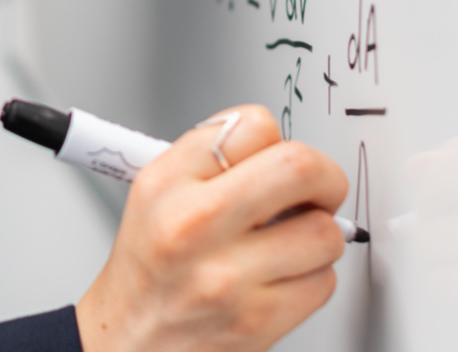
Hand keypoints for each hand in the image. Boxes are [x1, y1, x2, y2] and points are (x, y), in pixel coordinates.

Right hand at [75, 104, 348, 351]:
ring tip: (291, 238)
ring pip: (324, 232)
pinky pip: (323, 282)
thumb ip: (209, 154)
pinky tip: (282, 275)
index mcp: (168, 181)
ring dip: (319, 233)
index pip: (253, 126)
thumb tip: (272, 137)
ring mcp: (228, 276)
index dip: (274, 137)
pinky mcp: (258, 321)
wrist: (132, 340)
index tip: (274, 153)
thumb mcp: (155, 189)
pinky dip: (313, 276)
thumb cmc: (149, 263)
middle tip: (319, 187)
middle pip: (300, 168)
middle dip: (324, 176)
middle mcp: (195, 223)